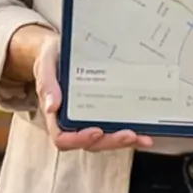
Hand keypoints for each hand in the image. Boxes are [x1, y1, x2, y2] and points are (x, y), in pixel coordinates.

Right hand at [24, 26, 154, 152]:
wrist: (61, 49)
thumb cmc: (52, 57)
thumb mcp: (46, 64)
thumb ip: (47, 83)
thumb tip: (51, 107)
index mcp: (56, 114)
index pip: (63, 138)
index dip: (80, 139)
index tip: (96, 131)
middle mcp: (73, 122)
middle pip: (91, 143)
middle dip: (111, 141)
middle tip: (129, 135)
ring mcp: (89, 119)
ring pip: (106, 139)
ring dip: (124, 141)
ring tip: (143, 137)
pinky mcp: (104, 113)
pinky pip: (115, 127)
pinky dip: (131, 131)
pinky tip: (145, 130)